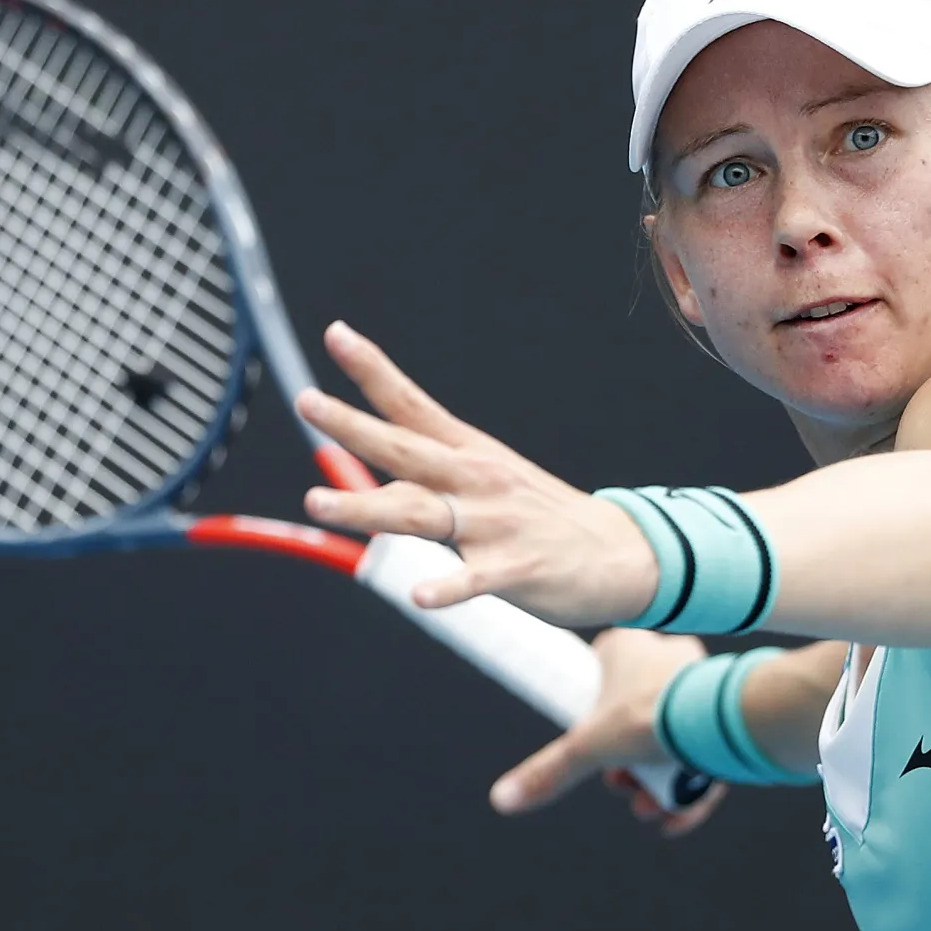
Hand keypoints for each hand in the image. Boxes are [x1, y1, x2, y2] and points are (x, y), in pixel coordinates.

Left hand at [295, 321, 659, 626]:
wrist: (622, 555)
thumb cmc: (544, 517)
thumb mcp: (490, 476)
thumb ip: (430, 468)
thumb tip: (372, 454)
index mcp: (469, 453)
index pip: (412, 404)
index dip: (373, 370)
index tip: (337, 334)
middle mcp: (477, 480)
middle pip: (404, 449)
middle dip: (352, 426)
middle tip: (307, 402)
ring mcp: (495, 524)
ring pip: (420, 512)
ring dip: (367, 507)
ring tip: (317, 502)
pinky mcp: (516, 569)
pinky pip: (474, 580)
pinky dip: (447, 587)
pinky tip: (420, 596)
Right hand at [494, 629, 727, 836]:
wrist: (716, 718)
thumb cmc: (648, 716)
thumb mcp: (589, 748)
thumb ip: (549, 772)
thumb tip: (501, 799)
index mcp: (628, 647)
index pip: (601, 672)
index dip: (594, 722)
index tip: (596, 751)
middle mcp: (665, 655)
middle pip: (635, 718)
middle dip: (627, 766)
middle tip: (625, 789)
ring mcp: (699, 678)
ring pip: (671, 735)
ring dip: (657, 781)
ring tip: (654, 809)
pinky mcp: (726, 706)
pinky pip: (704, 746)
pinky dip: (690, 784)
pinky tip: (680, 817)